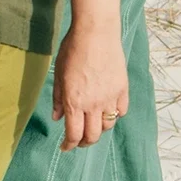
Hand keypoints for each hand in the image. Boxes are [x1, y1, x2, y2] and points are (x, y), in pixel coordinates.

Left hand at [52, 24, 127, 150]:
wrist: (96, 33)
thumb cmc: (72, 50)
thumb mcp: (59, 75)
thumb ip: (59, 99)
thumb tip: (58, 117)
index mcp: (74, 102)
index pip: (73, 134)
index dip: (69, 145)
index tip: (65, 147)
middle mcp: (93, 104)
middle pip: (92, 136)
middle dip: (84, 143)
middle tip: (78, 141)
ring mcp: (110, 97)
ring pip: (108, 126)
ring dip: (99, 130)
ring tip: (92, 125)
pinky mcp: (122, 89)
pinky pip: (121, 111)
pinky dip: (114, 116)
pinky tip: (107, 111)